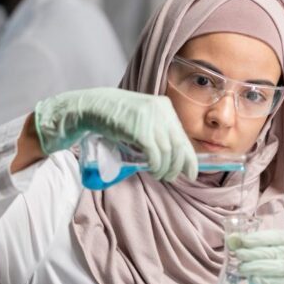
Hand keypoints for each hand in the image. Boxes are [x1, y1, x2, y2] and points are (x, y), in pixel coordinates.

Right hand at [33, 88, 196, 181]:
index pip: (183, 136)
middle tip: (171, 177)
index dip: (189, 158)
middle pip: (178, 145)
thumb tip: (173, 155)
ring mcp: (150, 119)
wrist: (93, 106)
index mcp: (165, 106)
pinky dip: (156, 165)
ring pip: (167, 152)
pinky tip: (153, 170)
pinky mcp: (139, 129)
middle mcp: (161, 110)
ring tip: (159, 175)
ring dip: (165, 168)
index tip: (191, 173)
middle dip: (177, 166)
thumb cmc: (117, 115)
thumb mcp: (142, 116)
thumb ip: (157, 129)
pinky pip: (155, 153)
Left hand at [228, 228, 283, 283]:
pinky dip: (264, 280)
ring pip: (277, 267)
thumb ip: (261, 245)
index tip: (241, 240)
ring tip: (242, 267)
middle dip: (254, 253)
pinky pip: (279, 283)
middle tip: (239, 255)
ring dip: (256, 267)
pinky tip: (254, 279)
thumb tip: (234, 239)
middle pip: (276, 252)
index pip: (277, 236)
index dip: (257, 238)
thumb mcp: (280, 252)